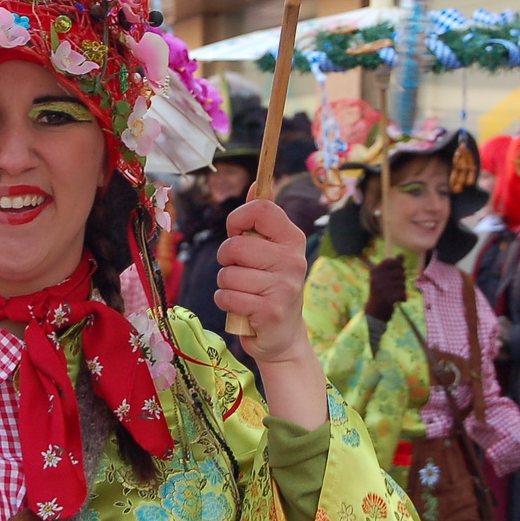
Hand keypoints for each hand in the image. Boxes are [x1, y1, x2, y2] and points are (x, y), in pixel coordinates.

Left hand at [214, 199, 310, 363]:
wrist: (282, 335)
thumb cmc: (269, 285)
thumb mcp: (269, 250)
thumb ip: (260, 219)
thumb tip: (256, 184)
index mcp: (292, 238)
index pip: (261, 209)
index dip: (238, 219)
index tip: (237, 233)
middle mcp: (293, 259)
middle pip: (234, 246)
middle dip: (227, 261)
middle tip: (243, 272)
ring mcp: (284, 286)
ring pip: (227, 275)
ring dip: (226, 286)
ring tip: (245, 293)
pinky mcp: (271, 311)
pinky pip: (227, 297)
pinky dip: (226, 303)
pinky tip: (242, 308)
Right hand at [364, 255, 407, 322]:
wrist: (375, 312)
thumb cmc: (382, 292)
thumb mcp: (385, 277)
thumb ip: (394, 266)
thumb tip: (402, 255)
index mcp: (374, 271)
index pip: (392, 261)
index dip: (398, 267)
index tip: (394, 275)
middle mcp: (376, 278)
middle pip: (400, 273)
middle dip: (401, 281)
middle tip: (393, 288)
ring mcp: (380, 288)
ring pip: (403, 284)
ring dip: (402, 290)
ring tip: (394, 294)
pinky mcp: (386, 298)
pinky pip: (403, 293)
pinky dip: (403, 298)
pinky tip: (398, 301)